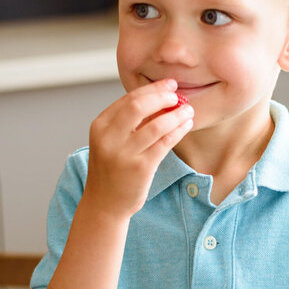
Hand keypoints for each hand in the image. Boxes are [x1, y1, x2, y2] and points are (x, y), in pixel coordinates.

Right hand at [83, 79, 192, 218]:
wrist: (104, 204)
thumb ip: (127, 122)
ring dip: (176, 114)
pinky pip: (164, 143)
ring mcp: (124, 154)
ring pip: (156, 125)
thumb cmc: (111, 170)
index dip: (152, 89)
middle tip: (178, 96)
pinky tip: (186, 126)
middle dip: (162, 97)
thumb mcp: (110, 141)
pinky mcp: (140, 168)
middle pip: (139, 106)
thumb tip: (159, 98)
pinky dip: (178, 131)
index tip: (169, 84)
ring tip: (188, 111)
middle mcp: (109, 138)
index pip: (128, 99)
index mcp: (100, 126)